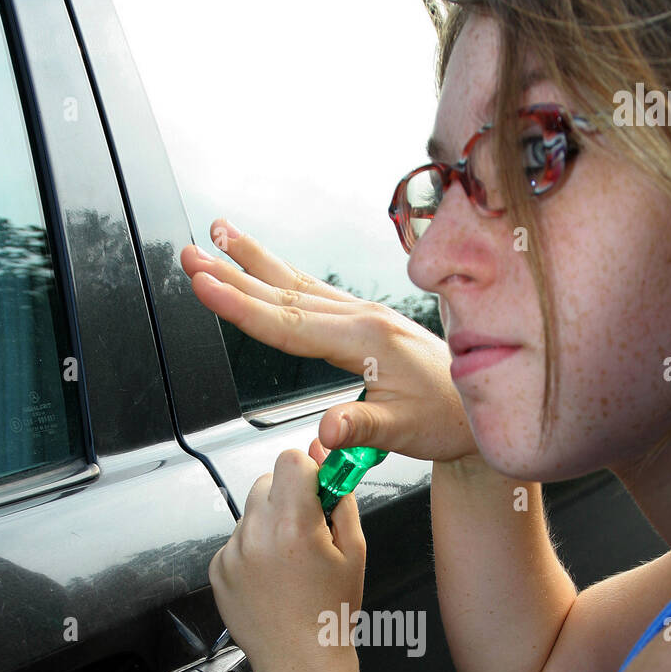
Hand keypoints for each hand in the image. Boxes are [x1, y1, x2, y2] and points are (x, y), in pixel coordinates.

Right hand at [180, 220, 478, 463]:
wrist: (480, 410)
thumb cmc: (448, 421)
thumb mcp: (404, 432)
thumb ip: (361, 429)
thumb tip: (323, 434)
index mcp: (365, 340)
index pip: (288, 324)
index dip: (240, 307)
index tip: (204, 285)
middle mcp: (361, 318)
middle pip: (284, 294)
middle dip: (232, 274)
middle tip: (190, 255)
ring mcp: (363, 316)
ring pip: (296, 285)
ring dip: (253, 262)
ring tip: (217, 237)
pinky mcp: (365, 322)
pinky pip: (314, 292)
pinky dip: (281, 275)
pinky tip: (264, 266)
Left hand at [208, 448, 365, 671]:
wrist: (301, 662)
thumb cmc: (330, 613)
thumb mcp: (355, 551)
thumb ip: (342, 501)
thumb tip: (332, 468)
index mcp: (293, 525)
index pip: (290, 460)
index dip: (308, 472)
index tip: (317, 492)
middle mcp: (256, 534)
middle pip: (267, 481)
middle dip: (288, 496)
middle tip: (306, 530)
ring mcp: (232, 552)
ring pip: (251, 511)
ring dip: (269, 523)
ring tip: (289, 561)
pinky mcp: (218, 569)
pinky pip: (236, 540)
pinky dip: (253, 550)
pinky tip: (271, 578)